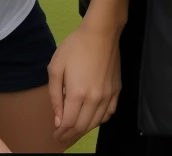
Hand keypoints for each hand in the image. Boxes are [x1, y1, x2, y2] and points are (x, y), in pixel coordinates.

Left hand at [48, 19, 121, 145]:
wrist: (101, 33)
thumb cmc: (75, 47)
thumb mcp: (56, 68)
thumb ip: (54, 96)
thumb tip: (58, 119)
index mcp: (77, 93)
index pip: (68, 122)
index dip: (60, 132)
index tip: (55, 135)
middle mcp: (94, 99)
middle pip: (82, 126)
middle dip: (70, 134)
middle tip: (62, 137)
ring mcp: (108, 96)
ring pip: (96, 123)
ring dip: (84, 129)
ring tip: (74, 130)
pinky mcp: (117, 91)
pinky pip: (109, 114)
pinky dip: (99, 121)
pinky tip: (92, 119)